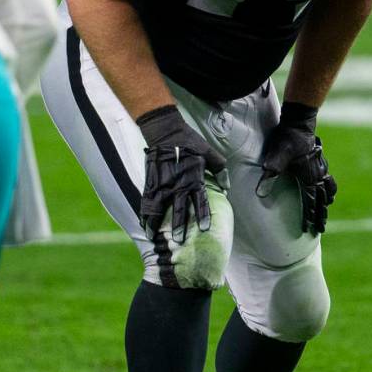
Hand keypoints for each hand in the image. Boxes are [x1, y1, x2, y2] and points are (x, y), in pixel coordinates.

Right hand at [137, 105, 226, 243]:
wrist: (165, 131)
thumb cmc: (190, 142)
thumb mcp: (210, 153)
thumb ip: (220, 170)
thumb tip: (227, 187)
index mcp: (194, 178)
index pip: (200, 201)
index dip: (203, 215)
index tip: (205, 229)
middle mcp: (178, 184)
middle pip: (179, 209)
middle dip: (179, 226)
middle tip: (179, 240)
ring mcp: (162, 184)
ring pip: (158, 208)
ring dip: (156, 224)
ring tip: (155, 238)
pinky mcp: (150, 182)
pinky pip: (146, 202)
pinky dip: (145, 214)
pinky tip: (144, 226)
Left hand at [256, 102, 336, 235]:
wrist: (299, 123)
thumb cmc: (287, 139)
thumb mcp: (276, 156)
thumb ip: (270, 173)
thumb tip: (260, 193)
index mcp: (309, 177)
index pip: (310, 201)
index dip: (309, 216)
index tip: (308, 228)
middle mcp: (318, 175)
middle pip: (322, 200)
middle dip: (321, 215)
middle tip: (320, 229)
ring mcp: (321, 168)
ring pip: (328, 189)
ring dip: (327, 200)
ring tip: (327, 208)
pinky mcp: (320, 161)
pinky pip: (328, 178)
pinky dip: (329, 187)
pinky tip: (326, 187)